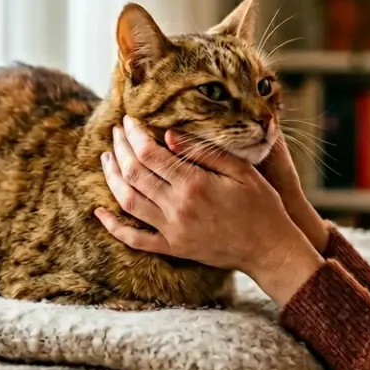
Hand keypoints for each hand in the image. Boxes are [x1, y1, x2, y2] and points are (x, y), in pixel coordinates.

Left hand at [96, 116, 322, 303]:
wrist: (269, 249)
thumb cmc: (261, 206)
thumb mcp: (242, 170)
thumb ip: (205, 152)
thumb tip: (170, 134)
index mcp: (194, 184)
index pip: (151, 154)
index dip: (135, 135)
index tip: (128, 121)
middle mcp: (177, 207)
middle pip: (134, 173)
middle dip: (120, 149)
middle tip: (115, 133)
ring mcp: (172, 230)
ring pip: (128, 201)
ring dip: (112, 177)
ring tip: (106, 158)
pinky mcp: (172, 248)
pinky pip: (135, 239)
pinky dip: (113, 226)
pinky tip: (100, 212)